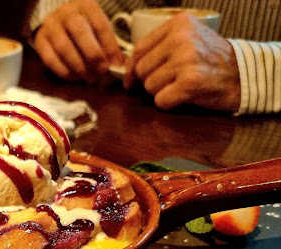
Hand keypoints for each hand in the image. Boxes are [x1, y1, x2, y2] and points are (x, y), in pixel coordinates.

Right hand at [33, 0, 122, 82]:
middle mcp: (66, 13)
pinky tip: (75, 77)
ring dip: (79, 67)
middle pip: (80, 33)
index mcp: (86, 6)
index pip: (100, 25)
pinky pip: (51, 60)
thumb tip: (116, 65)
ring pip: (64, 48)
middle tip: (101, 72)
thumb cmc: (83, 27)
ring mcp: (51, 26)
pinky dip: (64, 72)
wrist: (57, 21)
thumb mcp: (97, 28)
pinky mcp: (40, 41)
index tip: (115, 64)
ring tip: (90, 78)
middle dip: (93, 56)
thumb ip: (107, 44)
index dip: (109, 47)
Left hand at [123, 13, 240, 111]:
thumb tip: (127, 70)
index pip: (139, 49)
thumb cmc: (210, 60)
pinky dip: (169, 103)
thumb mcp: (187, 40)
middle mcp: (181, 39)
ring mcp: (185, 60)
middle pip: (142, 70)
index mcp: (178, 24)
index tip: (130, 81)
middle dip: (150, 82)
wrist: (242, 75)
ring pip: (149, 86)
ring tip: (179, 86)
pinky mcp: (189, 82)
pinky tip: (183, 96)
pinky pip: (161, 100)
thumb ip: (160, 47)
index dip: (130, 69)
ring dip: (160, 92)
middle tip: (168, 82)